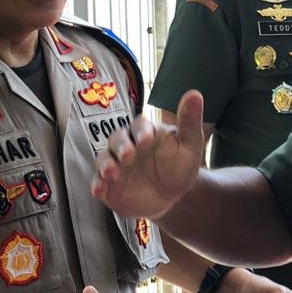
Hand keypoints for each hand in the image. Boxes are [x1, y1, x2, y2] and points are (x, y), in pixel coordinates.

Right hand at [91, 90, 206, 218]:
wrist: (172, 198)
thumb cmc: (179, 167)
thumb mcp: (189, 146)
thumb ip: (190, 122)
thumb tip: (194, 94)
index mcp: (144, 133)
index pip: (139, 125)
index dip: (141, 132)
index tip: (147, 141)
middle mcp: (126, 145)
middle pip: (117, 139)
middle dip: (121, 147)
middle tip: (128, 156)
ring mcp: (115, 164)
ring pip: (104, 159)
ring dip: (105, 164)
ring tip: (111, 173)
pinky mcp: (108, 183)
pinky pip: (98, 181)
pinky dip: (96, 185)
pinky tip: (98, 190)